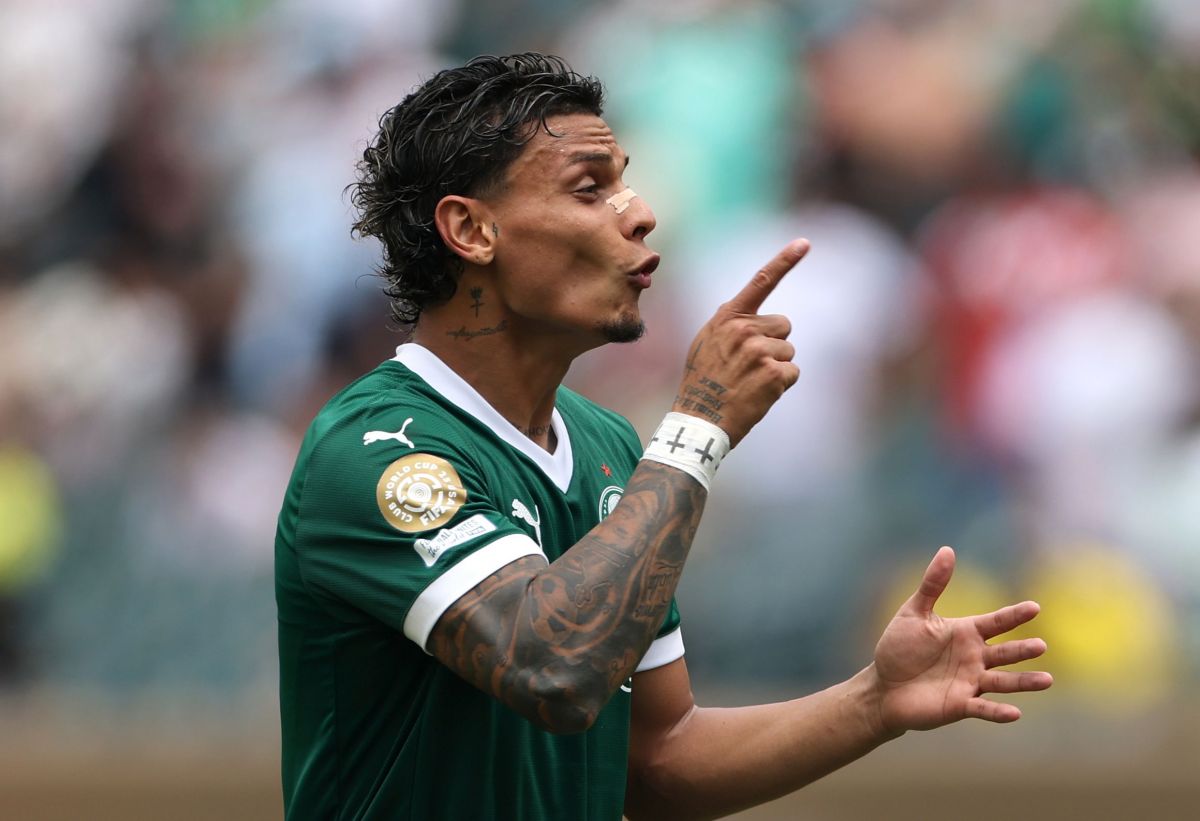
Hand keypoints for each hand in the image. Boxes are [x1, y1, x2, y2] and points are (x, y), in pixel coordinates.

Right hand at [674, 240, 808, 446]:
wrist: (699, 420)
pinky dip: (781, 386)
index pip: (761, 282)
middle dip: (775, 344)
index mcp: (727, 318)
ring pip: (788, 351)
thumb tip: (753, 319)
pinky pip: (793, 373)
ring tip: (750, 383)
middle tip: (749, 367)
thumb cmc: (702, 384)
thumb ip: (729, 326)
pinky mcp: (774, 372)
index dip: (785, 261)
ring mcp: (760, 350)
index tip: (805, 243)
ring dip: (776, 368)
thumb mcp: (706, 344)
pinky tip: (759, 394)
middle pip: (784, 325)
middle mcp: (744, 328)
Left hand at [872, 546, 1052, 732]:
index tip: (1034, 607)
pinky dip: (998, 712)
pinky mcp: (961, 705)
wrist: (883, 685)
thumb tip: (947, 549)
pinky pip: (983, 709)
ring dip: (1024, 682)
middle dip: (1023, 649)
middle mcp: (975, 657)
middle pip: (1005, 653)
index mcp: (966, 633)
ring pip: (1003, 682)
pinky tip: (1015, 713)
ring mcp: (970, 682)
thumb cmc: (898, 647)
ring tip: (1047, 680)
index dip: (1014, 615)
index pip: (996, 622)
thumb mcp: (913, 612)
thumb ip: (933, 585)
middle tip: (1041, 645)